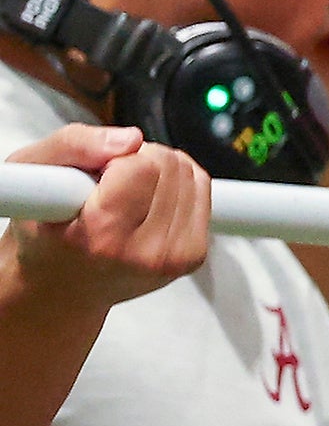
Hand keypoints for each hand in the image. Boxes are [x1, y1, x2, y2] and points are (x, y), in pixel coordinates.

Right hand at [5, 126, 208, 311]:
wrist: (58, 286)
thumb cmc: (41, 229)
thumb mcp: (29, 172)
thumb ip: (74, 145)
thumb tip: (132, 139)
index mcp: (100, 235)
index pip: (142, 164)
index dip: (116, 158)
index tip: (94, 177)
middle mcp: (143, 253)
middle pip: (170, 165)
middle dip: (139, 161)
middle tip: (108, 186)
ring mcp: (173, 258)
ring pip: (190, 175)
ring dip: (159, 174)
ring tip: (124, 199)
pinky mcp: (193, 257)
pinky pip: (202, 191)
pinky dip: (178, 187)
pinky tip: (147, 204)